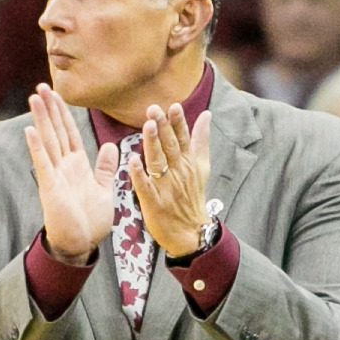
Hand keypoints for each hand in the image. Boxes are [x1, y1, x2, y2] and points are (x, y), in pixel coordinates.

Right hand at [25, 83, 116, 261]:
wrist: (80, 245)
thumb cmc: (90, 221)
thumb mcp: (104, 190)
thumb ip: (105, 168)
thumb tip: (110, 146)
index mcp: (77, 165)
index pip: (70, 132)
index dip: (64, 112)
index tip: (56, 93)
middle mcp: (64, 167)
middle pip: (56, 131)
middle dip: (50, 108)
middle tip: (41, 85)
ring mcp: (55, 176)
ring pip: (48, 141)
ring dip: (41, 120)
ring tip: (34, 97)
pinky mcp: (50, 188)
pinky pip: (43, 164)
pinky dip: (37, 147)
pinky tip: (30, 130)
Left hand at [129, 102, 210, 258]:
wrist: (191, 233)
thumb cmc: (193, 197)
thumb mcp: (202, 167)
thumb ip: (201, 140)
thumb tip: (206, 115)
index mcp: (188, 163)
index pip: (183, 138)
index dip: (178, 122)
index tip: (173, 106)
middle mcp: (178, 173)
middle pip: (170, 147)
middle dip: (163, 128)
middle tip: (154, 109)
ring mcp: (166, 188)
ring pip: (158, 162)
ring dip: (153, 144)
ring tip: (148, 126)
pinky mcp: (154, 203)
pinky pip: (145, 187)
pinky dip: (140, 175)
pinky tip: (133, 161)